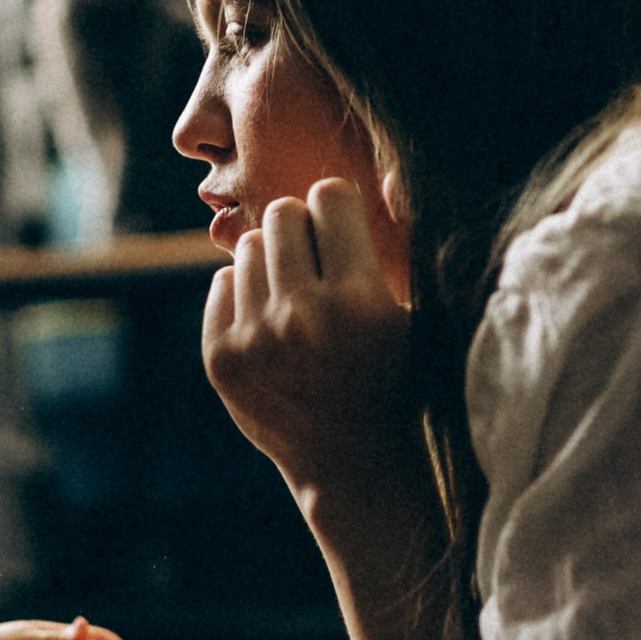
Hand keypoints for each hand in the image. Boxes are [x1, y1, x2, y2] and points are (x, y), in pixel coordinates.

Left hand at [205, 178, 416, 496]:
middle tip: (320, 267)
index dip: (339, 212)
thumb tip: (381, 173)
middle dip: (303, 231)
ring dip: (273, 262)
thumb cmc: (398, 381)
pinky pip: (222, 282)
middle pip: (281, 212)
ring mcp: (255, 340)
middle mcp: (301, 316)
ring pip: (247, 246)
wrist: (356, 467)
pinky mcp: (221, 358)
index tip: (346, 237)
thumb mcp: (419, 316)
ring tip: (299, 300)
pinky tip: (274, 327)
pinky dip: (246, 295)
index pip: (328, 195)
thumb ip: (402, 242)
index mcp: (359, 299)